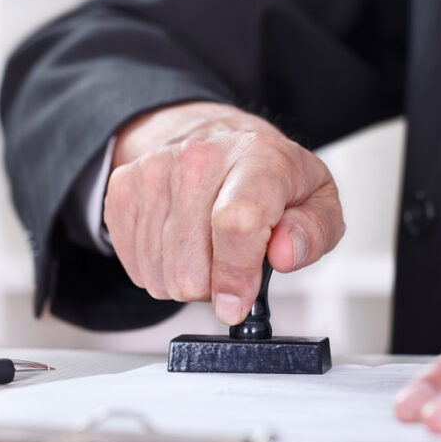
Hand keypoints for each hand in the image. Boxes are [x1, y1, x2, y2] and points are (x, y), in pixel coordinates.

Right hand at [103, 101, 343, 324]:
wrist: (213, 136)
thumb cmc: (268, 175)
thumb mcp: (317, 199)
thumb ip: (313, 232)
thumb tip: (284, 253)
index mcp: (258, 158)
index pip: (237, 223)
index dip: (236, 275)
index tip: (237, 305)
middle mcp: (199, 158)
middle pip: (192, 267)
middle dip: (217, 284)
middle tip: (234, 259)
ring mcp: (154, 172)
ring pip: (163, 275)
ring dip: (189, 279)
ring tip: (209, 247)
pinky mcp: (122, 190)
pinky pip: (138, 268)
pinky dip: (162, 269)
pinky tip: (181, 242)